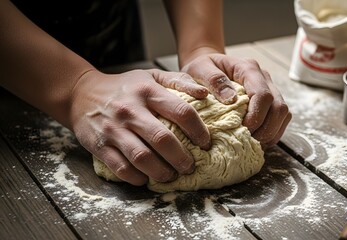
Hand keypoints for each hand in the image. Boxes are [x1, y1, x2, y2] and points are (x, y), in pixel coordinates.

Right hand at [69, 69, 210, 185]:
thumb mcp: (151, 76)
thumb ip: (179, 81)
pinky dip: (136, 178)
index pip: (182, 112)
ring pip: (142, 158)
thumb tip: (205, 93)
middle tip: (190, 166)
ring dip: (161, 172)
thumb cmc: (124, 87)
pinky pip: (121, 168)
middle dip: (181, 158)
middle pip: (163, 139)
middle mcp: (131, 110)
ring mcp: (113, 129)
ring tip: (171, 176)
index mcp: (148, 91)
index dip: (198, 131)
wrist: (81, 93)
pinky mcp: (99, 145)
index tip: (205, 143)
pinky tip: (146, 179)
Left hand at [181, 53, 291, 147]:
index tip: (242, 128)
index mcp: (248, 68)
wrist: (205, 68)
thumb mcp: (199, 69)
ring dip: (271, 132)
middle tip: (248, 140)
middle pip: (279, 106)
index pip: (263, 94)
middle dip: (266, 128)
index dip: (256, 116)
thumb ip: (213, 80)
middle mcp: (263, 77)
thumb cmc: (201, 69)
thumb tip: (231, 99)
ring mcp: (270, 89)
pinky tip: (257, 140)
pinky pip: (281, 119)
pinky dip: (272, 133)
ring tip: (253, 142)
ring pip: (284, 114)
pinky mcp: (271, 101)